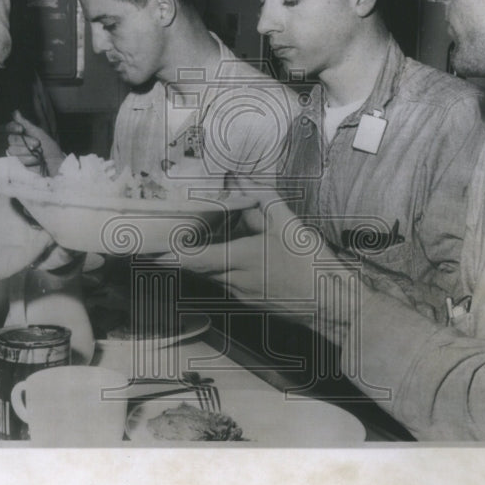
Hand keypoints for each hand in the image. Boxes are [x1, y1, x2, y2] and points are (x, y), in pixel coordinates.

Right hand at [6, 110, 64, 175]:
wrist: (55, 163)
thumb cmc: (49, 147)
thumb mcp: (38, 133)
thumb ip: (25, 123)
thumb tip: (16, 112)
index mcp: (22, 133)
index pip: (10, 127)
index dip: (13, 127)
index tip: (21, 129)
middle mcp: (17, 142)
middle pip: (11, 139)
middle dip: (25, 141)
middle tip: (37, 144)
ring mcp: (17, 153)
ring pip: (13, 150)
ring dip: (28, 151)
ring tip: (39, 153)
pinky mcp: (19, 163)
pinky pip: (19, 159)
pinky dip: (30, 159)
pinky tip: (36, 160)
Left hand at [181, 187, 342, 309]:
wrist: (330, 303)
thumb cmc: (310, 263)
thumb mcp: (288, 224)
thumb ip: (262, 199)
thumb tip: (241, 181)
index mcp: (241, 258)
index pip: (195, 258)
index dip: (171, 256)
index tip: (153, 251)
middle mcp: (236, 279)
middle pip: (201, 267)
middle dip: (186, 255)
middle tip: (170, 243)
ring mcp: (242, 294)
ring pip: (214, 275)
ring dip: (207, 262)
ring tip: (202, 245)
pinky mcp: (251, 302)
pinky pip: (228, 284)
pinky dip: (225, 270)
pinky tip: (237, 260)